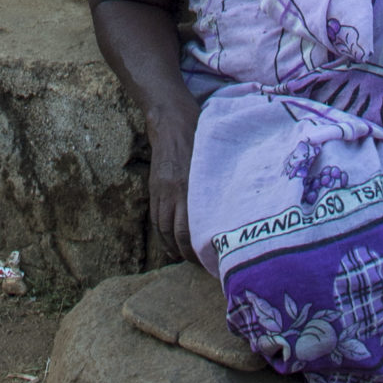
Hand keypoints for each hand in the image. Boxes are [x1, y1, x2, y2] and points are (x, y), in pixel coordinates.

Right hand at [147, 99, 200, 260]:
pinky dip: (162, 235)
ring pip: (163, 230)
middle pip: (177, 235)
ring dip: (173, 248)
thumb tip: (228, 210)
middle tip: (202, 265)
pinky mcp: (154, 187)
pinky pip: (155, 219)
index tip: (213, 259)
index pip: (191, 231)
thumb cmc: (200, 135)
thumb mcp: (213, 160)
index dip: (199, 250)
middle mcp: (173, 193)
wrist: (171, 118)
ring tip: (185, 258)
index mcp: (189, 187)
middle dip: (188, 254)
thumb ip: (215, 185)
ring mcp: (161, 191)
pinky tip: (170, 244)